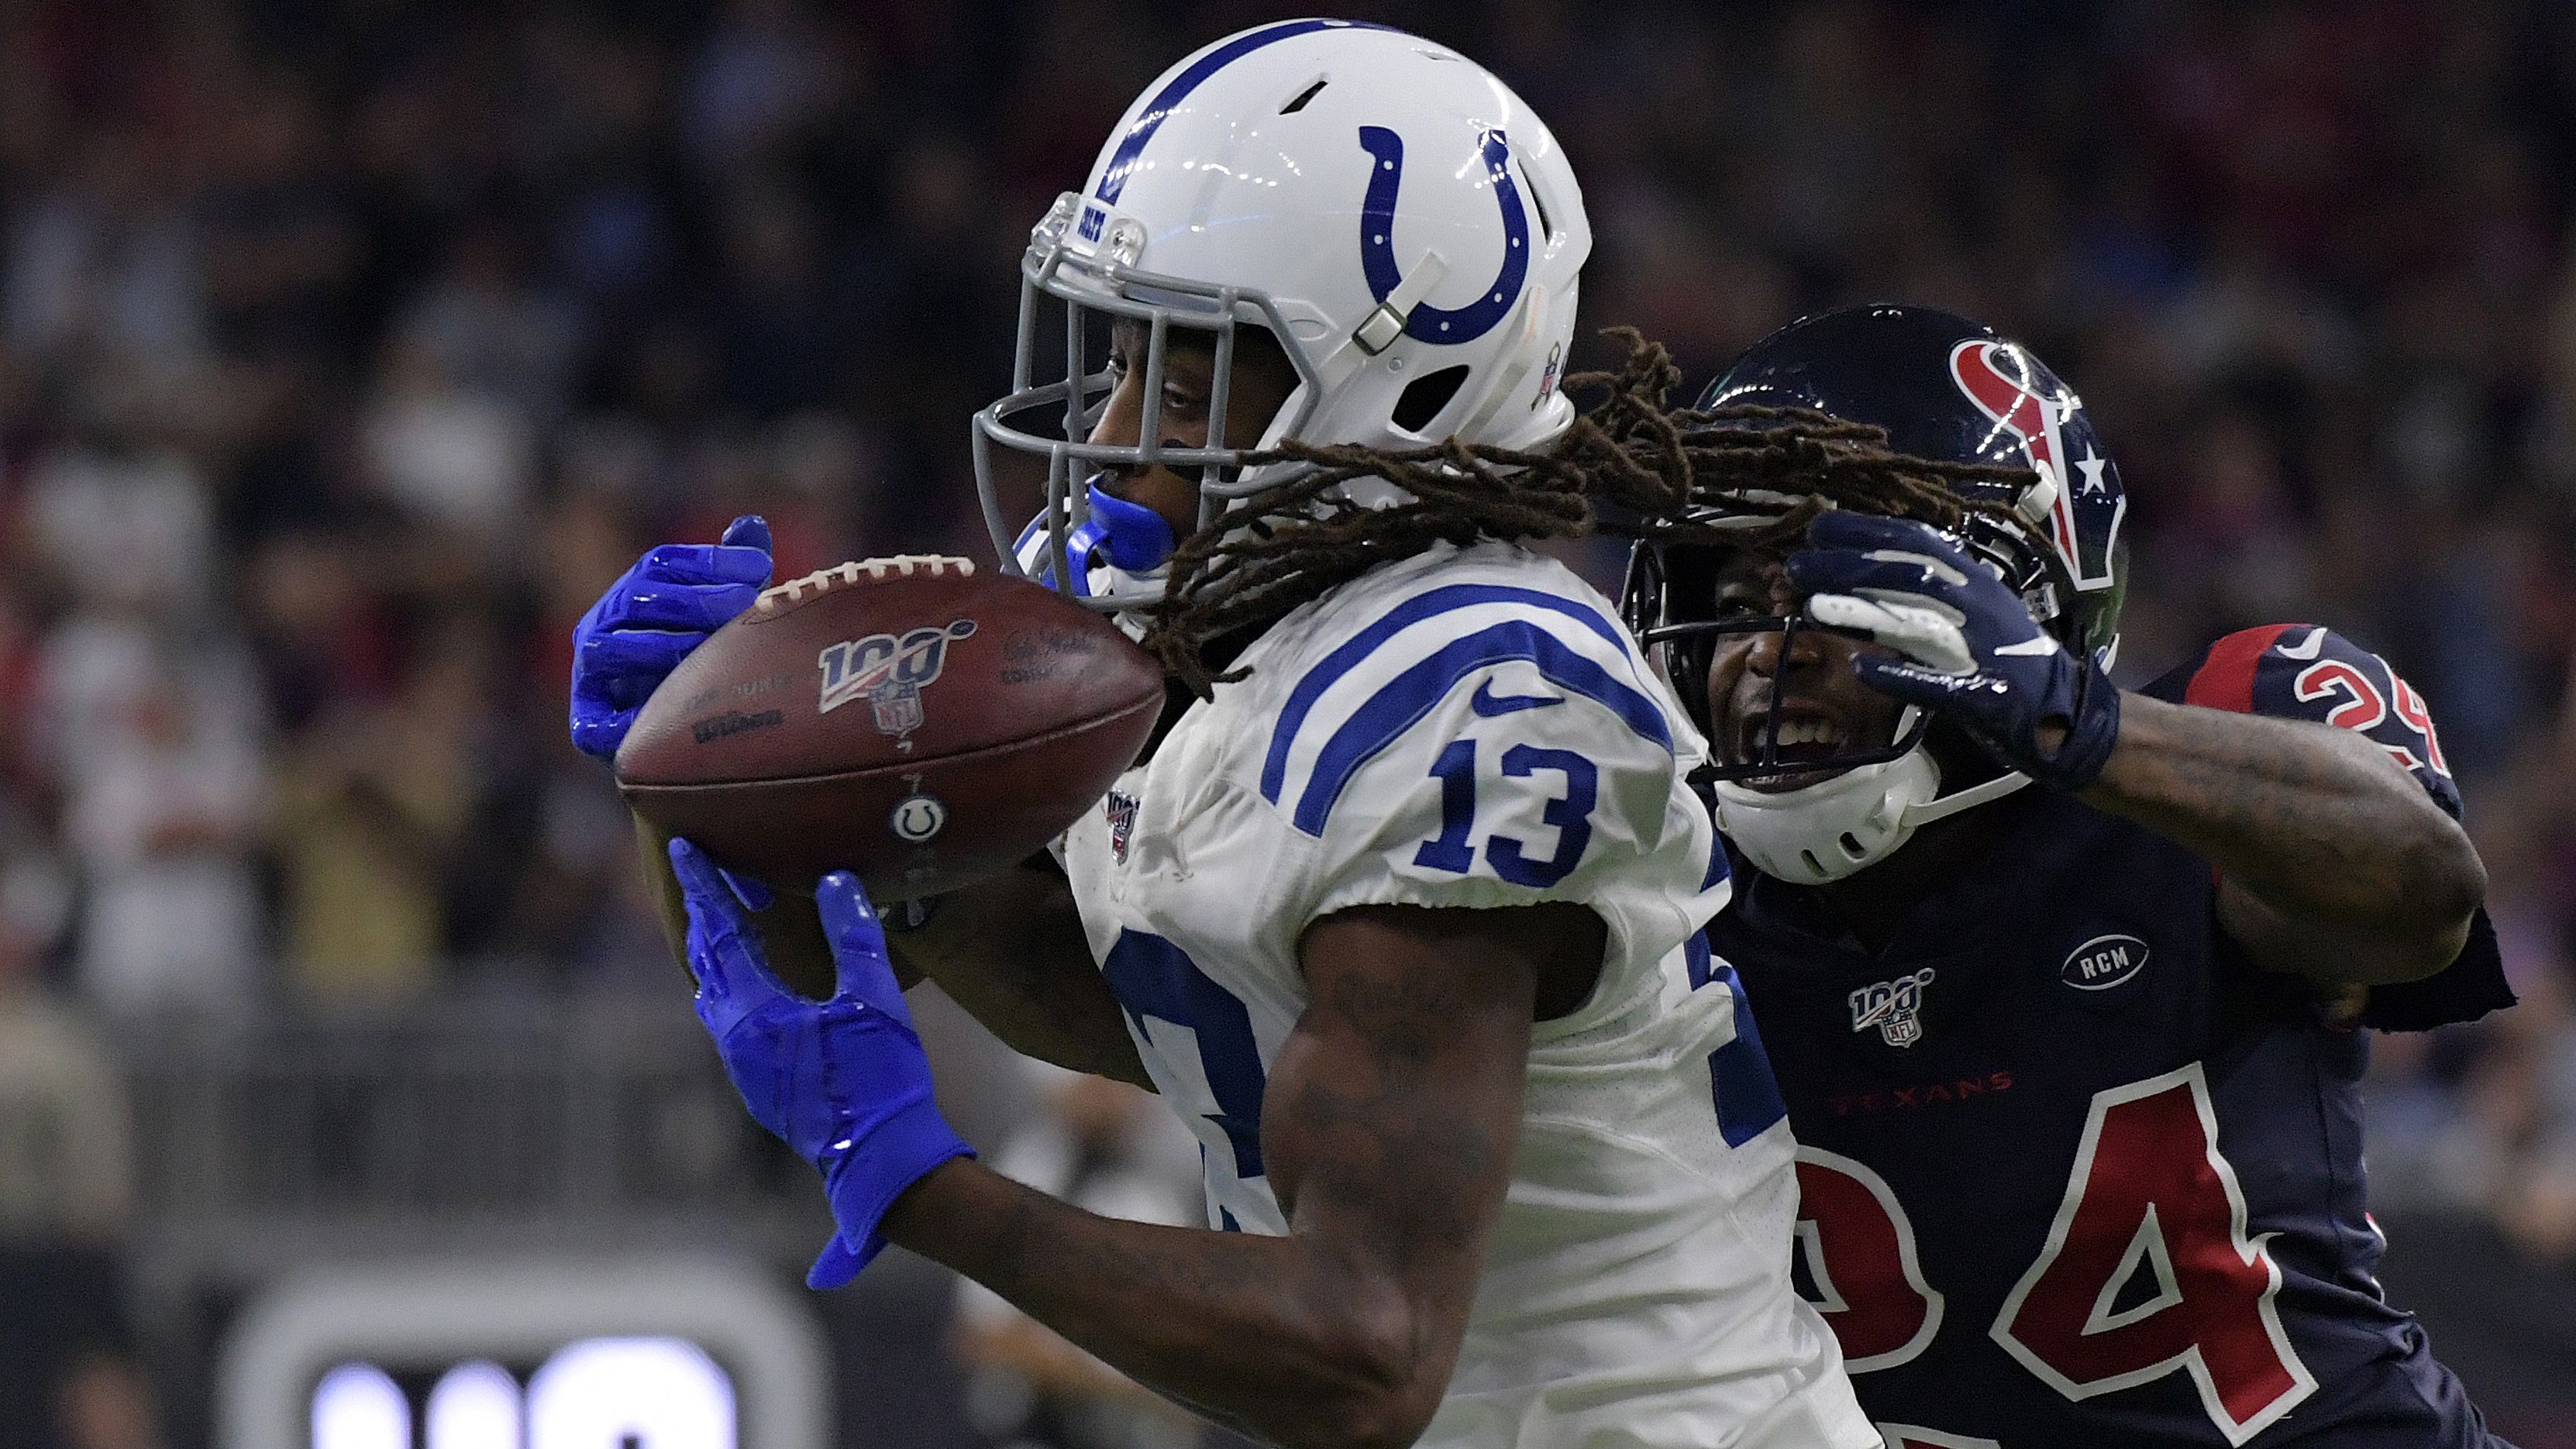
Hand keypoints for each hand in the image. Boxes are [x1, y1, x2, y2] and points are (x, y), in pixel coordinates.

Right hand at [569, 515, 773, 760]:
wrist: (678, 737)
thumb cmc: (707, 661)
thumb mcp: (727, 615)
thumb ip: (736, 572)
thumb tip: (752, 524)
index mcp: (635, 592)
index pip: (662, 563)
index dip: (710, 561)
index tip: (760, 567)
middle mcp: (604, 624)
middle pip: (638, 598)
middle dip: (695, 601)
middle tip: (743, 607)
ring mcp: (590, 672)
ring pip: (607, 649)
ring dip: (661, 649)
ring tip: (710, 656)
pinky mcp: (588, 722)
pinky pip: (594, 721)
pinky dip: (625, 721)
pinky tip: (669, 717)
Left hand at [670, 838, 974, 1287]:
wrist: (881, 1159)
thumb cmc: (881, 1079)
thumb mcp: (873, 998)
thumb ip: (853, 935)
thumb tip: (835, 879)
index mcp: (754, 1013)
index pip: (719, 932)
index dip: (704, 885)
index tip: (682, 847)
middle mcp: (736, 1039)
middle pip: (707, 962)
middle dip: (705, 915)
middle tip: (703, 876)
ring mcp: (745, 1068)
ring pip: (715, 996)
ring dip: (716, 954)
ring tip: (723, 923)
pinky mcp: (761, 1086)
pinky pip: (731, 1023)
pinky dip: (733, 988)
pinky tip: (753, 987)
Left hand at [1788, 511, 2119, 790]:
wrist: (2065, 713)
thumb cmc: (2005, 658)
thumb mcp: (1971, 608)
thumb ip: (1923, 589)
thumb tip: (1856, 567)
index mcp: (1974, 579)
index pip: (1916, 541)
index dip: (1865, 531)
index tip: (1817, 527)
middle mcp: (1980, 605)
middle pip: (1909, 575)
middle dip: (1850, 566)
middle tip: (1796, 565)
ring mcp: (1983, 650)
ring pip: (1918, 622)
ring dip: (1863, 612)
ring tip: (1813, 606)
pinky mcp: (1983, 695)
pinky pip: (1936, 684)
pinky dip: (1899, 674)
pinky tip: (1860, 667)